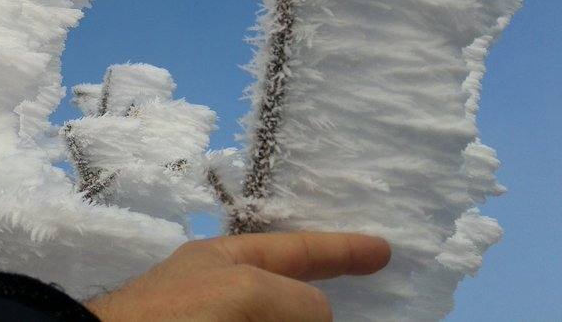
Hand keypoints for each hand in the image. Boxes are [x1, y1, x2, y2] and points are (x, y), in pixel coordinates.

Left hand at [85, 232, 390, 320]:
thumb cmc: (177, 316)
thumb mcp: (247, 290)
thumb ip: (298, 301)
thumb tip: (321, 318)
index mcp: (223, 261)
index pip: (296, 248)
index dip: (342, 249)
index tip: (384, 250)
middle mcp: (218, 295)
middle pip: (290, 299)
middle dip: (328, 305)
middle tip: (367, 309)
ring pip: (273, 318)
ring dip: (308, 318)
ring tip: (342, 319)